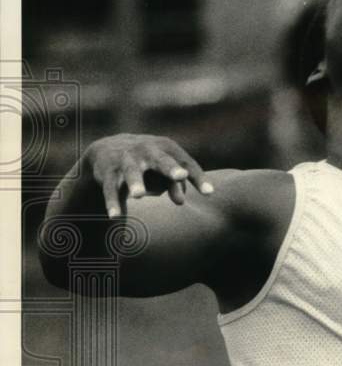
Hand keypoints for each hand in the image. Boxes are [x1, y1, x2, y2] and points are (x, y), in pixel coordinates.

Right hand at [86, 133, 213, 217]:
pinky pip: (110, 189)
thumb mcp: (163, 171)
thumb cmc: (148, 164)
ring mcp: (126, 160)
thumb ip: (174, 185)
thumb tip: (181, 201)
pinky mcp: (107, 172)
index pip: (186, 162)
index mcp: (166, 148)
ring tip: (139, 195)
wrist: (108, 150)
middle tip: (180, 176)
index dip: (198, 177)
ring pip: (131, 171)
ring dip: (135, 182)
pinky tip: (116, 217)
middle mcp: (147, 151)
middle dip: (169, 167)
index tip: (209, 193)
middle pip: (160, 159)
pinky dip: (112, 202)